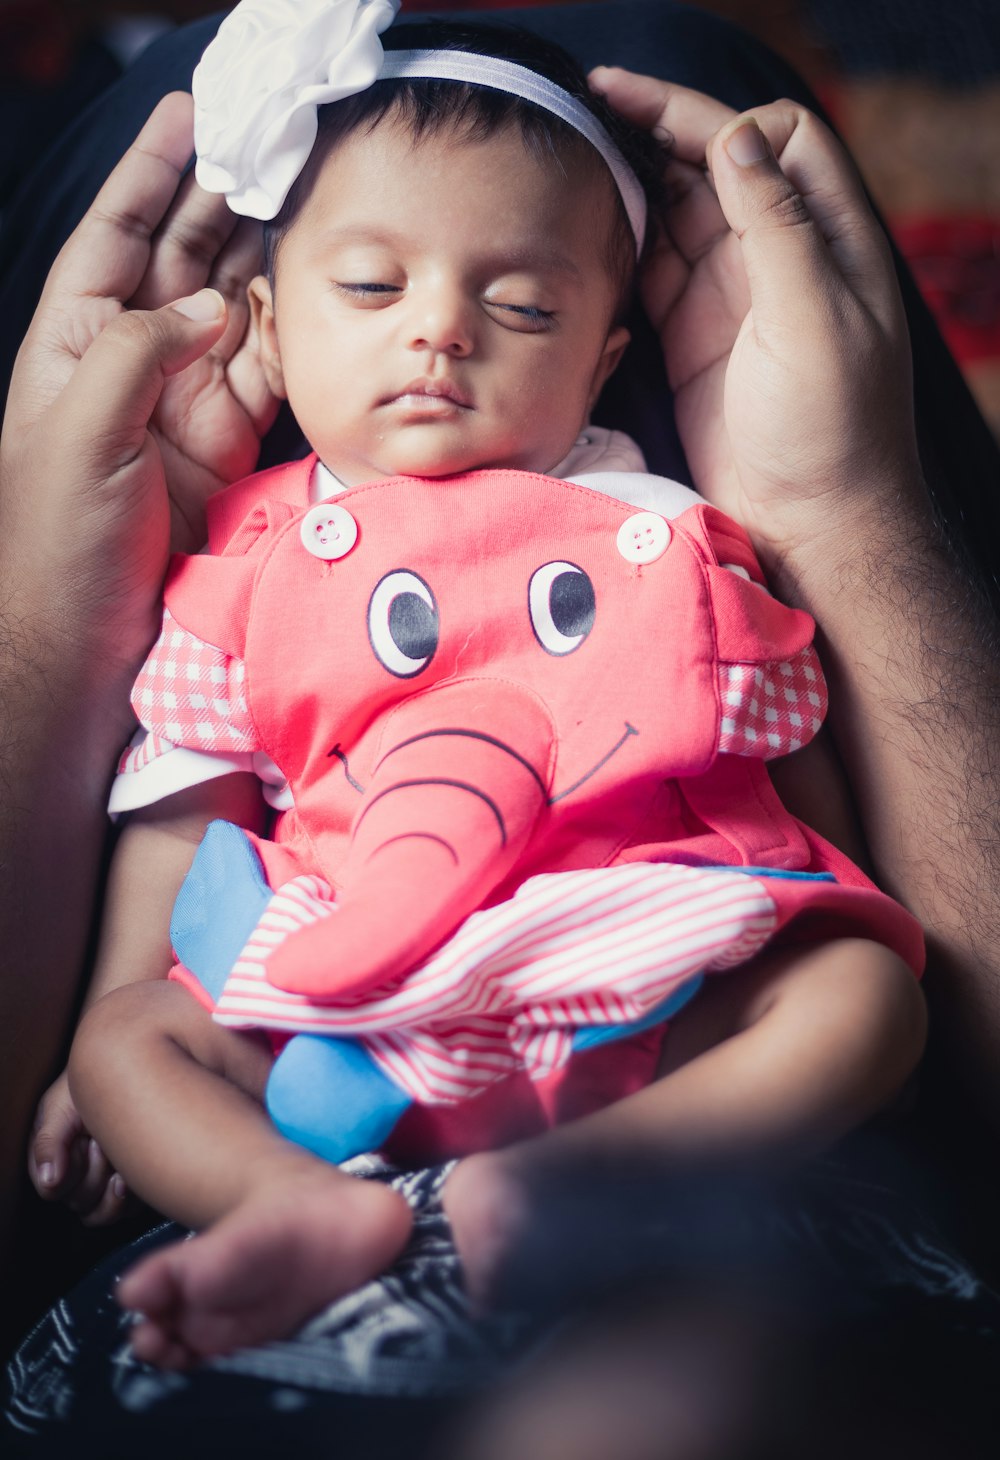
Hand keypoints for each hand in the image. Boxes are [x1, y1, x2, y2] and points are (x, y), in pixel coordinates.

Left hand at [0, 91, 277, 669]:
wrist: (89, 638)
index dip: (151, 173)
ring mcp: (185, 401)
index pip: (116, 235)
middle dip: (223, 201)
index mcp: (78, 343)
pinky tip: (317, 298)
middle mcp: (134, 361)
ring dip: (267, 260)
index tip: (191, 116)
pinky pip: (267, 374)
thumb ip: (141, 351)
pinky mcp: (229, 442)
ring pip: (233, 310)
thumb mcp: (79, 431)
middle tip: (274, 149)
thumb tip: (211, 301)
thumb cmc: (57, 541)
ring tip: (310, 207)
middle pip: (182, 258)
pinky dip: (292, 337)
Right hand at [28, 1071, 130, 1225]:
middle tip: (105, 1140)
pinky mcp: (128, 1188)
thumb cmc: (90, 1086)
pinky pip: (127, 1211)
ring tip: (121, 1157)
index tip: (86, 1139)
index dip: (72, 1170)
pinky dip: (133, 1195)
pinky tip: (135, 1169)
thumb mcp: (63, 1105)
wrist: (130, 1070)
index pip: (54, 1190)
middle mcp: (74, 1174)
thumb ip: (49, 1140)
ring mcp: (101, 1183)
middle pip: (79, 1202)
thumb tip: (49, 1180)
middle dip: (96, 1171)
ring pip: (100, 1214)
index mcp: (52, 1157)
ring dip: (114, 1189)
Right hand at [590, 70, 923, 571]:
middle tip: (589, 110)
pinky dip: (622, 247)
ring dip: (635, 185)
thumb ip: (777, 224)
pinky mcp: (692, 337)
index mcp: (826, 237)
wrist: (807, 524)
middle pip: (719, 164)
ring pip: (679, 213)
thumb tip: (737, 138)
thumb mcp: (812, 319)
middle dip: (661, 131)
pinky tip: (585, 232)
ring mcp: (732, 296)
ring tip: (575, 163)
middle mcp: (779, 256)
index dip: (721, 120)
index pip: (780, 137)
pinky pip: (652, 271)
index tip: (658, 124)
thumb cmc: (831, 431)